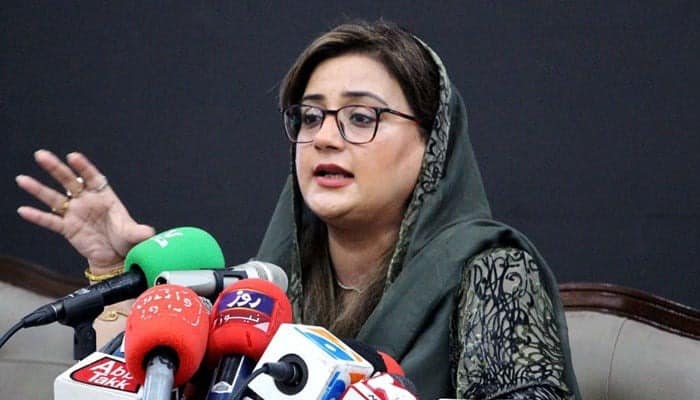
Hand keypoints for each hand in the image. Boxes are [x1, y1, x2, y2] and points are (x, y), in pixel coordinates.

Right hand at [16, 149, 154, 270]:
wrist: (116, 256)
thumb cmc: (126, 240)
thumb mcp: (134, 235)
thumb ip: (139, 232)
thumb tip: (148, 233)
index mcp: (104, 197)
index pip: (93, 177)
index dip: (83, 167)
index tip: (73, 156)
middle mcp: (87, 201)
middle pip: (69, 181)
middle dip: (56, 168)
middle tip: (41, 155)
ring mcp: (75, 213)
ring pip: (55, 198)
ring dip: (38, 189)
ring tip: (22, 179)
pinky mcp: (67, 228)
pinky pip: (50, 221)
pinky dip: (38, 216)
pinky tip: (23, 210)